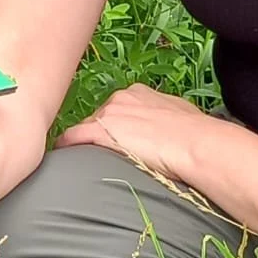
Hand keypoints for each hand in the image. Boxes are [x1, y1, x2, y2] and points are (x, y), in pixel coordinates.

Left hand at [55, 83, 211, 185]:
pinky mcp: (99, 131)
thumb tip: (167, 132)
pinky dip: (66, 147)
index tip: (117, 142)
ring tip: (84, 163)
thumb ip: (165, 119)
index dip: (115, 128)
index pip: (116, 110)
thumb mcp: (180, 117)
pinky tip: (63, 160)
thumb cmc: (195, 135)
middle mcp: (120, 99)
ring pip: (85, 130)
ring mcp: (108, 114)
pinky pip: (72, 138)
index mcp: (139, 93)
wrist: (195, 144)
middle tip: (105, 157)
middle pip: (98, 120)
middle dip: (100, 137)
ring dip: (85, 146)